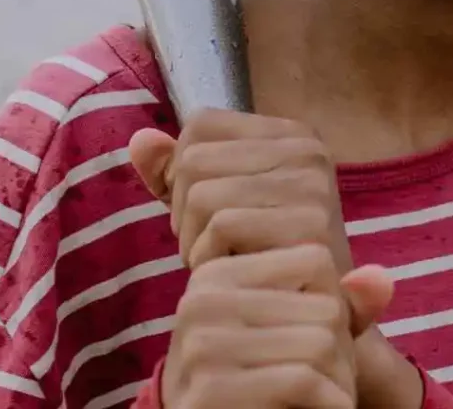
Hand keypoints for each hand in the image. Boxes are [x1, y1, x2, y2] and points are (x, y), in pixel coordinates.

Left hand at [129, 112, 419, 407]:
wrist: (313, 327)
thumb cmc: (261, 261)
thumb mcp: (218, 207)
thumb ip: (177, 173)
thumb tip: (139, 140)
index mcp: (290, 134)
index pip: (200, 127)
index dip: (182, 174)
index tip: (205, 216)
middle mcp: (307, 149)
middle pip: (193, 160)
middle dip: (183, 213)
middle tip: (213, 248)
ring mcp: (312, 184)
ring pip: (200, 194)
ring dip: (194, 241)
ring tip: (223, 262)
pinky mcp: (310, 224)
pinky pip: (220, 225)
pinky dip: (209, 258)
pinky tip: (231, 275)